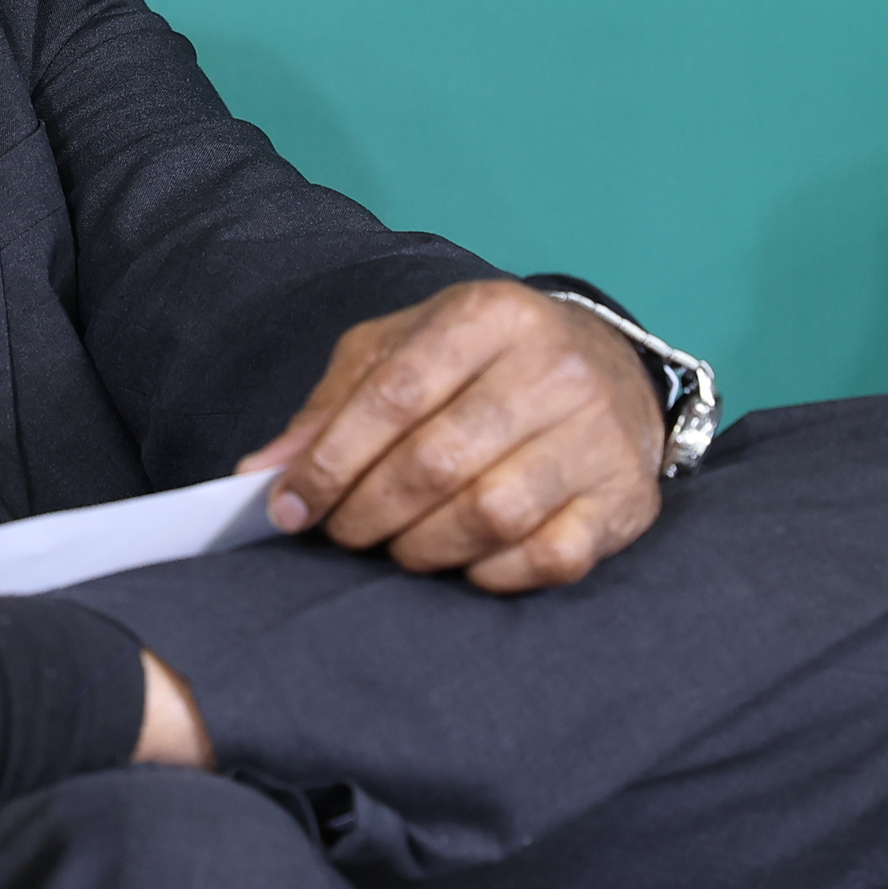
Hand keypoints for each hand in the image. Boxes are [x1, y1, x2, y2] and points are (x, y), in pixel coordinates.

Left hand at [239, 279, 666, 592]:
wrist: (608, 368)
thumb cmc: (479, 363)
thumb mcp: (398, 353)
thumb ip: (331, 408)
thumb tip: (262, 474)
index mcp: (489, 316)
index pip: (393, 396)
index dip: (329, 462)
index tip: (287, 505)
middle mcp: (555, 368)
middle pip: (437, 463)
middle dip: (366, 512)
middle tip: (340, 531)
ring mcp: (600, 435)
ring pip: (490, 515)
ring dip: (422, 548)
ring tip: (396, 545)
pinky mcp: (626, 498)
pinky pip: (549, 557)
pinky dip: (491, 573)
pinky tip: (463, 561)